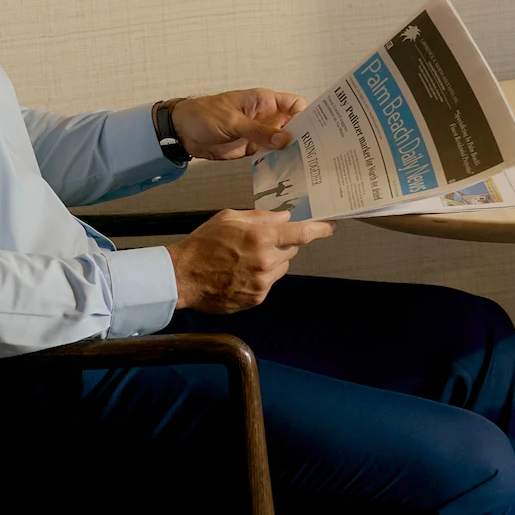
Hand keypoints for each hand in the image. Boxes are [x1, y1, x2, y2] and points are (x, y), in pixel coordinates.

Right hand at [168, 209, 333, 312]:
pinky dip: (261, 276)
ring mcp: (262, 283)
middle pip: (292, 249)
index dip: (320, 229)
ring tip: (245, 258)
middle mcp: (265, 261)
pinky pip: (269, 282)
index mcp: (260, 238)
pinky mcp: (257, 298)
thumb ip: (260, 217)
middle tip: (262, 240)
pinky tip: (240, 272)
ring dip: (273, 260)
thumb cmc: (202, 244)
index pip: (301, 233)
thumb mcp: (228, 218)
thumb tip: (284, 217)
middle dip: (284, 242)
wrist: (183, 277)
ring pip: (282, 266)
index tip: (331, 226)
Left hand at [169, 88, 305, 159]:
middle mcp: (265, 117)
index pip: (295, 104)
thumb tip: (285, 139)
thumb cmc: (204, 114)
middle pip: (293, 125)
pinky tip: (285, 171)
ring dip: (291, 152)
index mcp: (264, 101)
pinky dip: (276, 162)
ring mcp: (259, 133)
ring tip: (306, 166)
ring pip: (283, 142)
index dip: (307, 115)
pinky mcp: (251, 148)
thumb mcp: (233, 121)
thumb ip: (258, 131)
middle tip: (316, 152)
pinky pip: (269, 155)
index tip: (315, 130)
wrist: (182, 131)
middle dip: (303, 136)